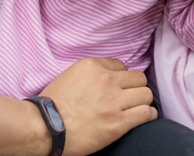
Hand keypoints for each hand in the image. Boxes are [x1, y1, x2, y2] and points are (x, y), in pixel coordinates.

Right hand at [41, 57, 156, 155]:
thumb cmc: (53, 104)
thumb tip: (108, 75)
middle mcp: (106, 80)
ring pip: (146, 94)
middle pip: (138, 78)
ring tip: (138, 107)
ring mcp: (113, 101)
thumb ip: (91, 73)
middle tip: (130, 98)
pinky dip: (148, 115)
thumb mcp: (70, 75)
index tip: (118, 87)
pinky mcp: (118, 122)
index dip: (121, 78)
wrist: (45, 127)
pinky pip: (146, 113)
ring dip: (143, 101)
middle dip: (135, 88)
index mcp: (92, 66)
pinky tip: (144, 116)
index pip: (122, 66)